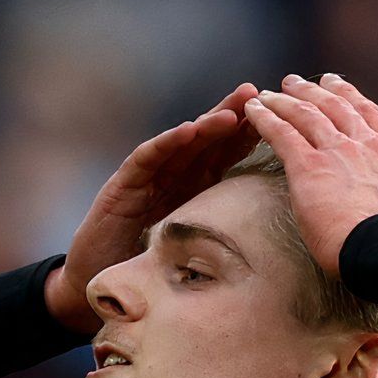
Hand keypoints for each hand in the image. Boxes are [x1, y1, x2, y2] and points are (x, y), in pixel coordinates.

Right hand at [48, 83, 261, 332]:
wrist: (97, 283)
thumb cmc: (144, 264)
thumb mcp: (191, 245)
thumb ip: (219, 231)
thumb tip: (268, 236)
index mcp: (191, 187)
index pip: (223, 153)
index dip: (248, 134)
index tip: (280, 117)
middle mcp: (170, 175)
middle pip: (205, 140)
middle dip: (231, 115)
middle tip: (257, 93)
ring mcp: (146, 178)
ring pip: (179, 144)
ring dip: (204, 125)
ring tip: (229, 112)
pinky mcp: (122, 186)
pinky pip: (146, 159)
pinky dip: (165, 143)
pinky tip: (185, 132)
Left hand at [242, 73, 377, 279]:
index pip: (370, 116)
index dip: (350, 97)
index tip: (337, 86)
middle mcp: (367, 146)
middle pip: (335, 106)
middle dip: (313, 91)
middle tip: (295, 83)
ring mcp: (338, 152)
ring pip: (307, 114)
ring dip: (285, 100)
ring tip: (269, 93)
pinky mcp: (309, 166)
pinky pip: (282, 132)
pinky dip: (265, 117)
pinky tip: (253, 110)